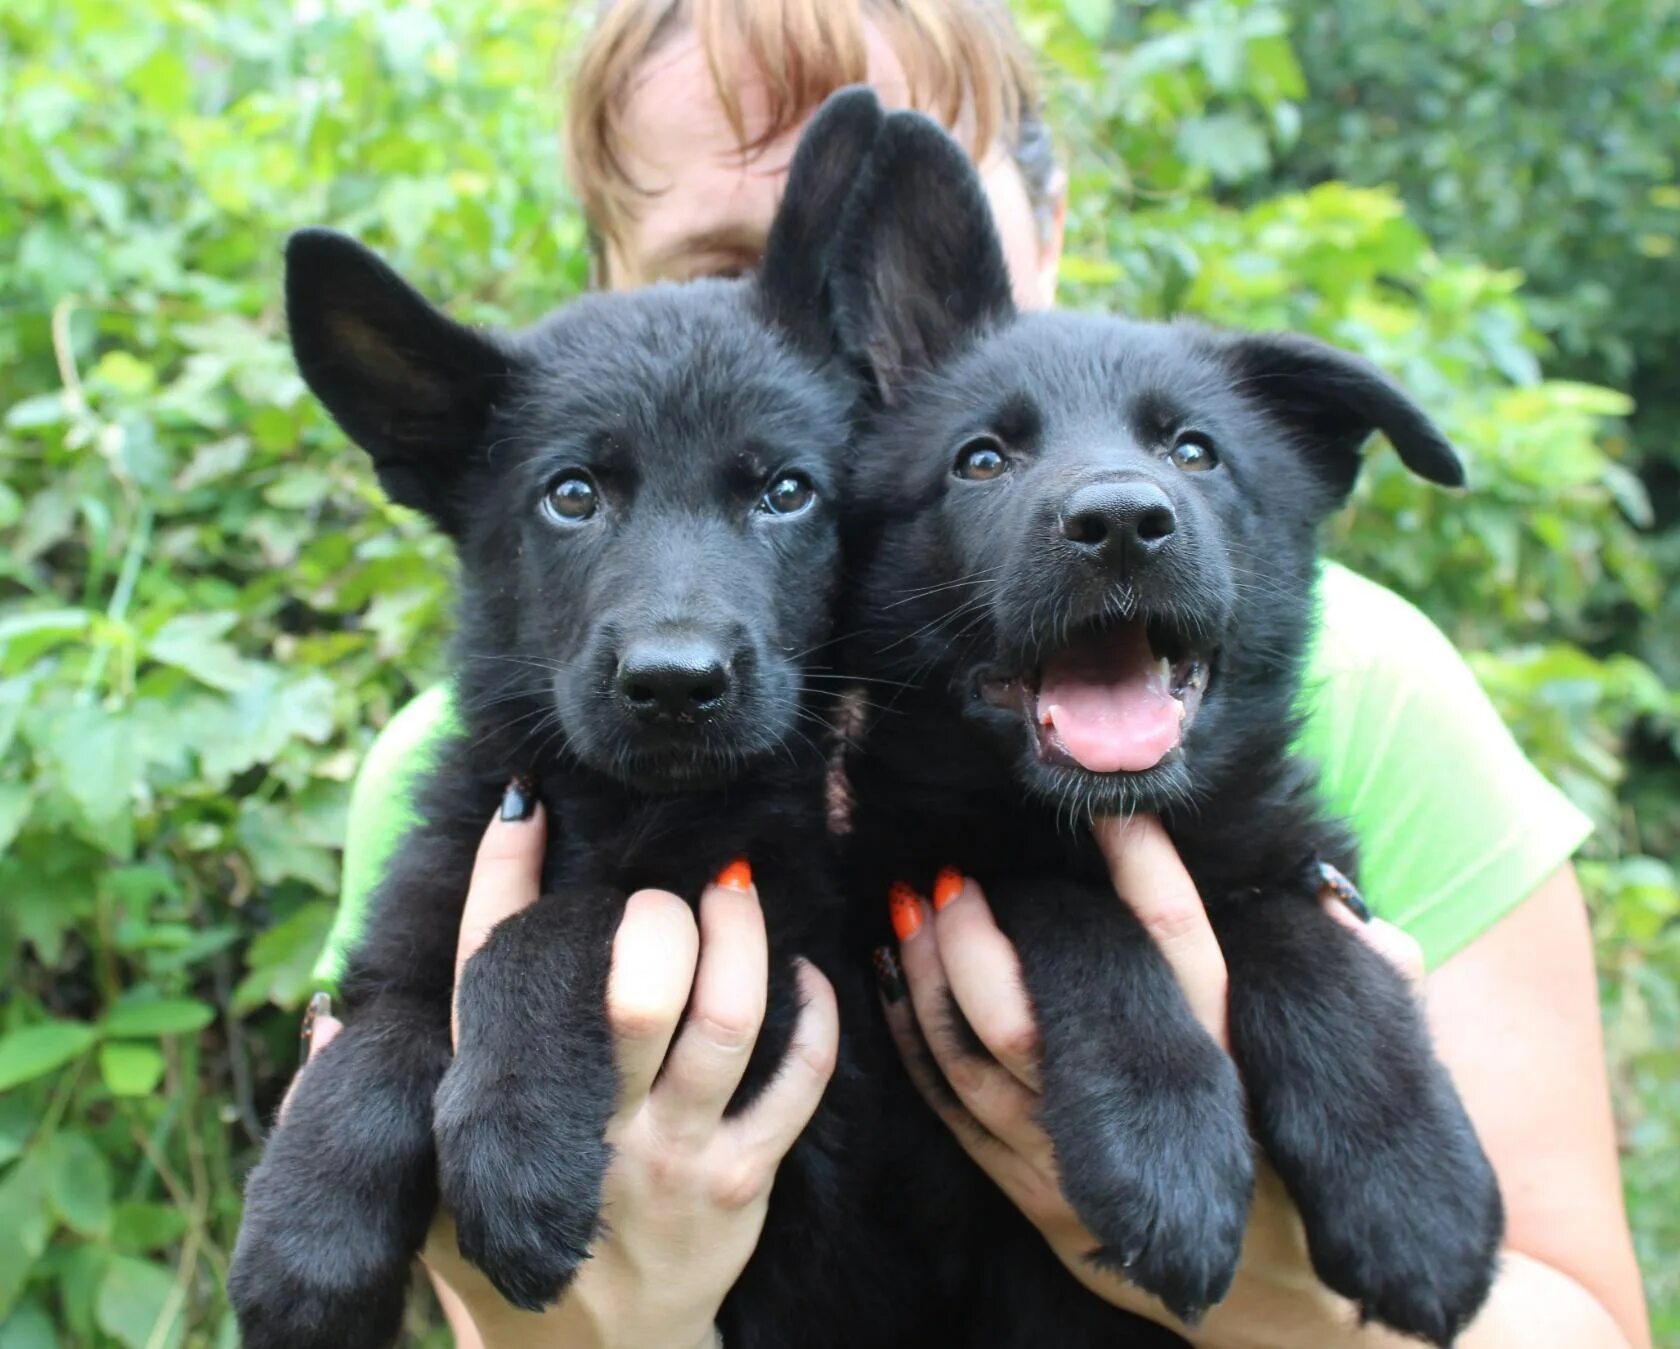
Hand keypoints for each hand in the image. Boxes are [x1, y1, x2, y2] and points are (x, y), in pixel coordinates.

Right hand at [291, 798, 839, 1348]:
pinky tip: (802, 972)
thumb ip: (386, 1099)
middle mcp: (591, 1131)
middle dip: (655, 918)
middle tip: (661, 884)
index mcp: (500, 1113)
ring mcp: (673, 1159)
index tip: (526, 805)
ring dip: (739, 940)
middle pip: (635, 995)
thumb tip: (330, 1014)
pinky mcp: (742, 1182)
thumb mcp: (422, 1189)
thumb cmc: (501, 1257)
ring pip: (725, 1022)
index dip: (506, 877)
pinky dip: (811, 1015)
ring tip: (735, 888)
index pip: (494, 977)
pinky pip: (795, 1082)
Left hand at [879, 815, 1426, 1344]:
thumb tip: (1343, 901)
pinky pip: (950, 1110)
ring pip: (972, 1059)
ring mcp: (1074, 1164)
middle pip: (1027, 1016)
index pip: (1176, 949)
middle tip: (956, 873)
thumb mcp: (1357, 1079)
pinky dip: (911, 1039)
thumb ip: (1369, 983)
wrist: (1283, 1309)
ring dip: (926, 976)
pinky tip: (894, 977)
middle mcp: (1139, 1117)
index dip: (1142, 871)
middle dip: (974, 937)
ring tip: (909, 905)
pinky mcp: (1034, 1196)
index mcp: (1225, 1066)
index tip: (1108, 812)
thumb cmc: (1312, 1166)